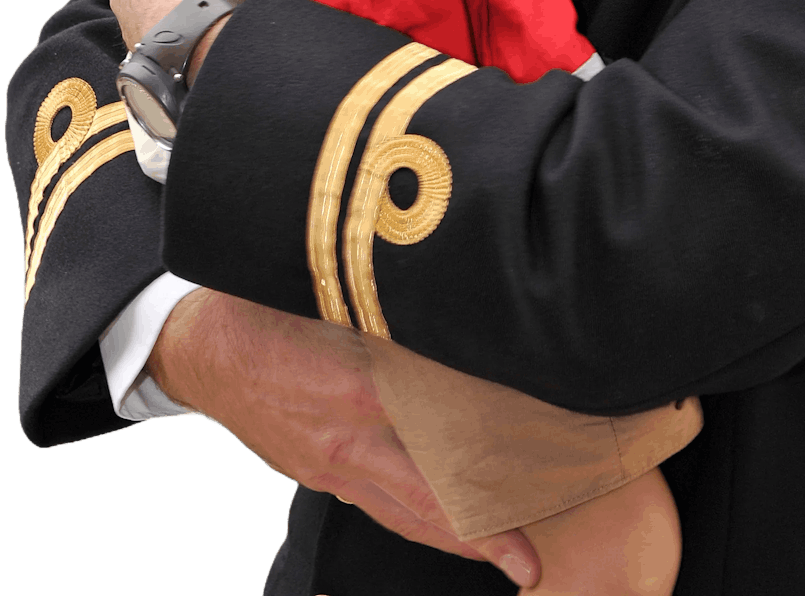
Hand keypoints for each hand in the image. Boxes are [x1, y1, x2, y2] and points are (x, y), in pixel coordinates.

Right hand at [150, 289, 540, 588]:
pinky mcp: (313, 472)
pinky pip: (373, 500)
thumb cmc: (274, 312)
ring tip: (499, 555)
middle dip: (478, 539)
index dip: (480, 473)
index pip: (437, 439)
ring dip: (449, 537)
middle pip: (425, 503)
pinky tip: (437, 518)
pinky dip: (410, 514)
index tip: (527, 497)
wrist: (202, 346)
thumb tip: (463, 345)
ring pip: (400, 513)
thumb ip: (400, 338)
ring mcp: (326, 465)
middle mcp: (346, 441)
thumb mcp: (342, 312)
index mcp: (358, 392)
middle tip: (528, 567)